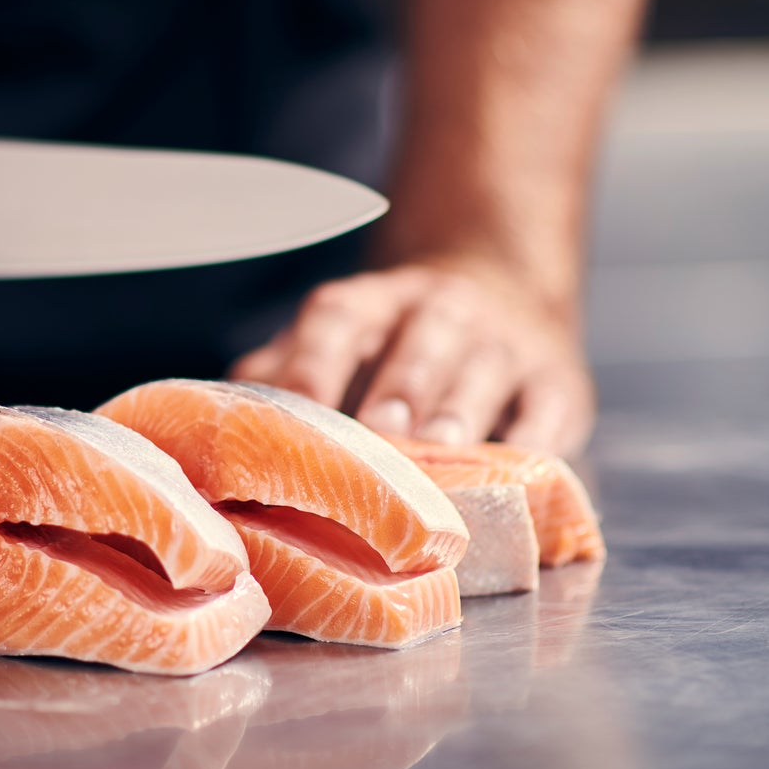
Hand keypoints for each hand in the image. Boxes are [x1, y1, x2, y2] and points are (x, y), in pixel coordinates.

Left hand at [229, 261, 594, 455]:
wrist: (505, 294)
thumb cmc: (395, 345)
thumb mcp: (338, 343)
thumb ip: (284, 375)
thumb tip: (209, 433)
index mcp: (371, 304)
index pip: (337, 320)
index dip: (314, 364)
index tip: (296, 413)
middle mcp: (440, 311)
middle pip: (418, 343)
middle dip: (399, 387)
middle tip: (380, 434)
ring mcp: (505, 344)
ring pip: (483, 370)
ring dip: (462, 410)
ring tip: (444, 449)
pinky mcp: (559, 383)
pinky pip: (550, 411)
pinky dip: (537, 444)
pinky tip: (519, 475)